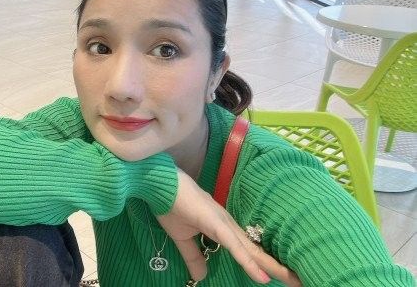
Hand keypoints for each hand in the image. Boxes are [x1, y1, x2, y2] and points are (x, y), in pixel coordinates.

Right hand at [157, 170, 301, 285]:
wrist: (161, 185)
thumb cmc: (171, 206)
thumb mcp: (183, 239)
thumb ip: (194, 256)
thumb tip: (201, 275)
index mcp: (224, 229)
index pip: (250, 250)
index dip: (267, 264)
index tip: (285, 277)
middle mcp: (230, 226)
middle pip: (259, 252)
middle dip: (280, 268)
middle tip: (301, 282)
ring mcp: (224, 224)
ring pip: (253, 251)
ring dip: (274, 267)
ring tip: (294, 280)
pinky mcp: (216, 224)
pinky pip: (235, 247)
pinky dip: (249, 262)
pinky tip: (263, 277)